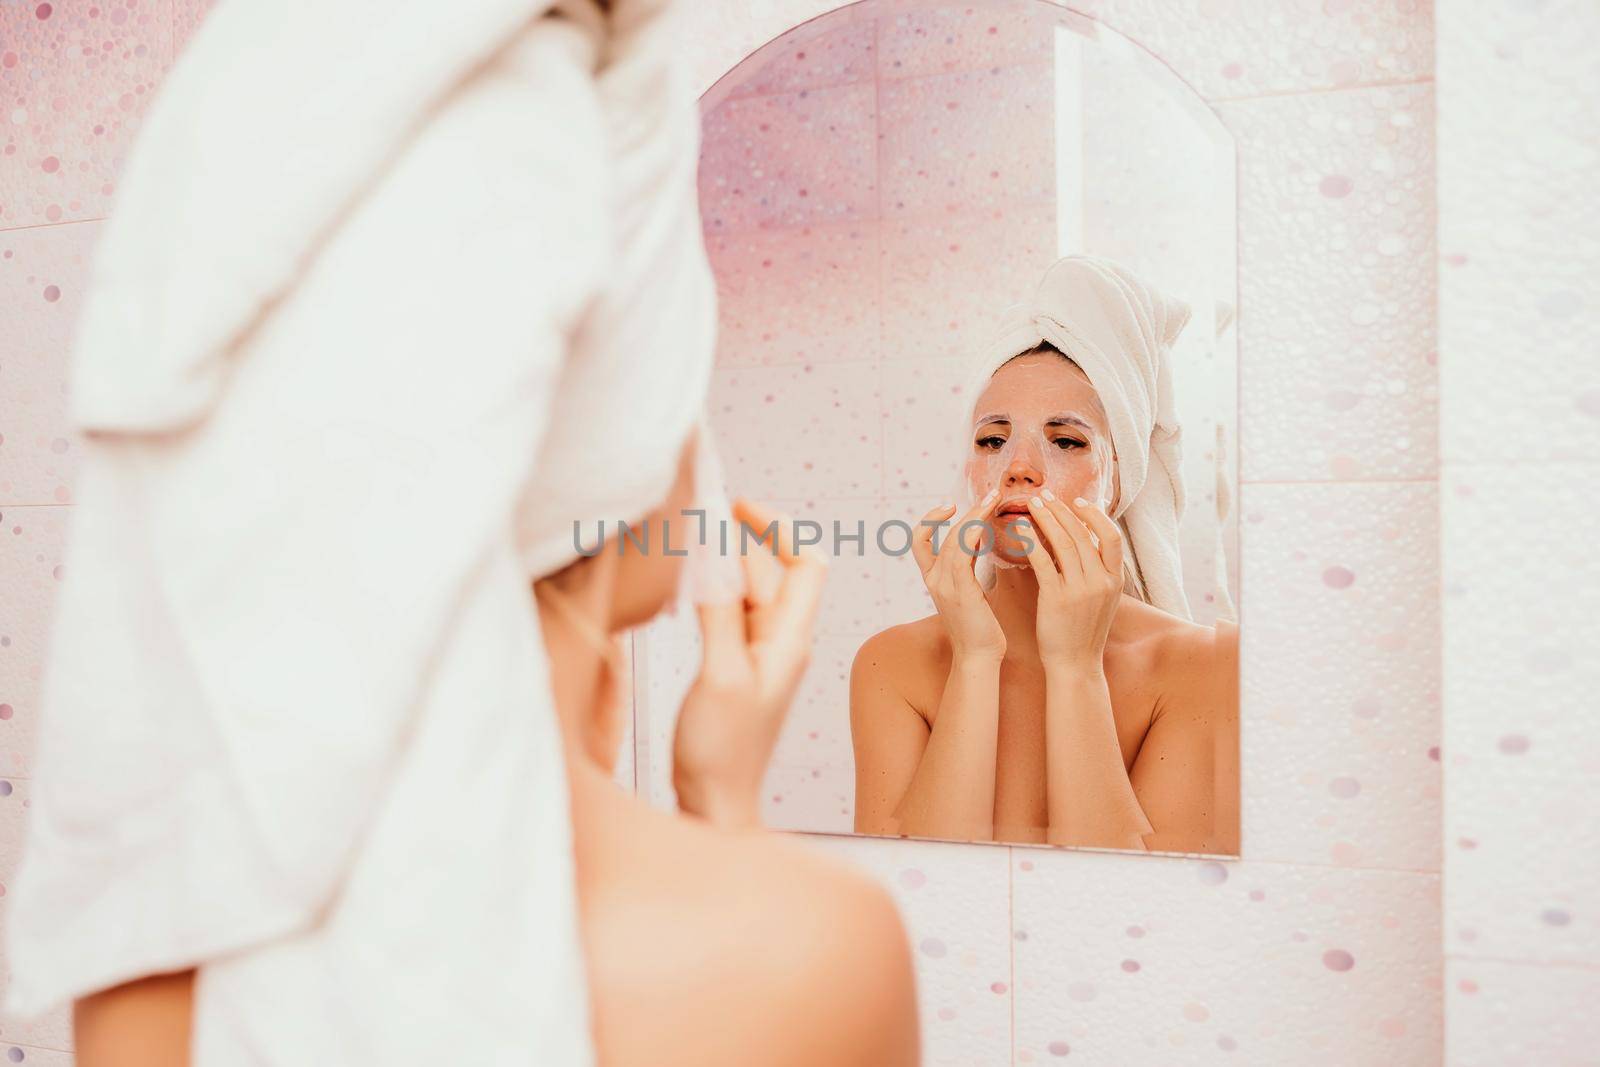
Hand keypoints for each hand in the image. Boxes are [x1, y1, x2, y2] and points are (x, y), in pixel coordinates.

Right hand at [672, 498, 826, 828]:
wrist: (715, 803)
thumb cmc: (722, 750)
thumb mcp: (720, 675)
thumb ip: (720, 613)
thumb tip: (717, 555)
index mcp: (789, 640)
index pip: (806, 564)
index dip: (778, 527)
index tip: (736, 507)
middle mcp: (781, 641)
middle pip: (770, 570)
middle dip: (737, 539)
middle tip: (693, 516)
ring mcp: (758, 653)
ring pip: (746, 590)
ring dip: (721, 563)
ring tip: (682, 545)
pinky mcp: (735, 665)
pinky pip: (730, 613)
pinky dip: (711, 591)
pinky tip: (684, 586)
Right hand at [910, 490, 1005, 660]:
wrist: (978, 658)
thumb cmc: (980, 628)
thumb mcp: (971, 592)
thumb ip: (970, 568)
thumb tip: (982, 543)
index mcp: (933, 579)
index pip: (919, 541)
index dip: (930, 519)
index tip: (951, 503)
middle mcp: (934, 579)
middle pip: (943, 533)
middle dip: (968, 510)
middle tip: (992, 494)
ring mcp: (944, 585)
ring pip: (954, 539)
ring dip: (976, 516)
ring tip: (995, 500)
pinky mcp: (960, 591)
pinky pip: (963, 554)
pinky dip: (975, 535)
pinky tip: (989, 525)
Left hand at [1015, 491, 1123, 671]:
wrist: (1075, 665)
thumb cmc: (1083, 631)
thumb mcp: (1102, 600)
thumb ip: (1098, 572)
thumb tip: (1086, 542)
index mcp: (1115, 580)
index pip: (1112, 536)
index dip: (1095, 515)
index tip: (1078, 501)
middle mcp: (1102, 582)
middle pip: (1083, 534)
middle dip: (1062, 510)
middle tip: (1044, 496)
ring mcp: (1081, 590)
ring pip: (1063, 542)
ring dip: (1046, 518)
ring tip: (1031, 504)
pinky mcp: (1057, 598)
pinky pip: (1043, 561)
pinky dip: (1032, 541)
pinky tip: (1021, 529)